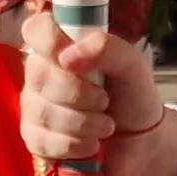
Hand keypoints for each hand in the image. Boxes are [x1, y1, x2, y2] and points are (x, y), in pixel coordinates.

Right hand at [17, 11, 165, 162]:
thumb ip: (107, 48)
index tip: (72, 59)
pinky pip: (41, 141)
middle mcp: (42, 73)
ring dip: (83, 124)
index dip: (49, 42)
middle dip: (79, 95)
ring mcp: (35, 106)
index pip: (36, 29)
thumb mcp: (132, 65)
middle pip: (39, 76)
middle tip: (105, 101)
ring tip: (106, 126)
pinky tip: (90, 144)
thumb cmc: (132, 96)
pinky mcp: (35, 138)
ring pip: (42, 112)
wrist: (141, 141)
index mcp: (62, 46)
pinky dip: (73, 146)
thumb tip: (67, 56)